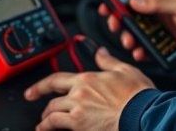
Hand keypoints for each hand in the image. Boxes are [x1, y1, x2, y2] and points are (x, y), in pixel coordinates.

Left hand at [24, 47, 154, 130]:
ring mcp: (77, 111)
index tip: (32, 91)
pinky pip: (57, 126)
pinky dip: (50, 129)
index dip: (40, 85)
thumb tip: (100, 52)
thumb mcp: (124, 70)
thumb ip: (108, 61)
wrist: (142, 112)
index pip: (56, 80)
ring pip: (52, 115)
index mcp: (87, 79)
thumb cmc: (137, 95)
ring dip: (46, 121)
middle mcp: (79, 94)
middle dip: (44, 107)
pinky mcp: (80, 125)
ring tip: (44, 126)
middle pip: (52, 101)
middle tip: (42, 114)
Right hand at [99, 0, 175, 61]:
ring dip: (130, 40)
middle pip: (130, 19)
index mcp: (159, 2)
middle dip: (120, 24)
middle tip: (116, 27)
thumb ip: (158, 4)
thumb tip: (136, 2)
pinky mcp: (164, 47)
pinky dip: (140, 53)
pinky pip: (147, 51)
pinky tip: (140, 54)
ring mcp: (160, 33)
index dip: (118, 2)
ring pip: (137, 36)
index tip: (106, 5)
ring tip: (130, 43)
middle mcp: (157, 17)